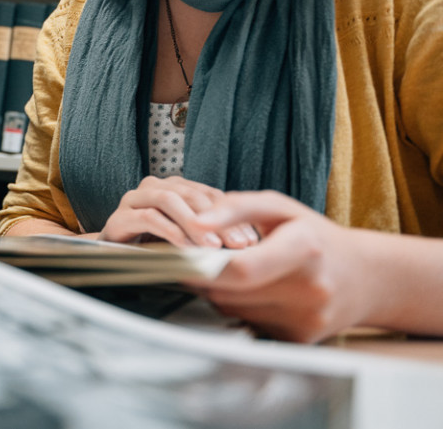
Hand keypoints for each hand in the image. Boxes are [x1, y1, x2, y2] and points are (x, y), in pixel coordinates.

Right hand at [99, 176, 258, 248]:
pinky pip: (148, 218)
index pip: (208, 195)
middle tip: (236, 245)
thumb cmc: (154, 246)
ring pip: (169, 201)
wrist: (112, 256)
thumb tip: (245, 242)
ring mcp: (134, 200)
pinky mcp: (119, 217)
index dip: (232, 216)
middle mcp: (154, 187)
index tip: (250, 240)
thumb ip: (207, 231)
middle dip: (217, 220)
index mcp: (174, 186)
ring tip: (212, 247)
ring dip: (194, 224)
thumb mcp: (186, 236)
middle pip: (190, 195)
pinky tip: (185, 247)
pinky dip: (169, 231)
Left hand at [190, 191, 374, 342]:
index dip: (203, 264)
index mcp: (305, 249)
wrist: (365, 278)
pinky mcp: (300, 339)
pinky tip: (253, 291)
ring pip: (232, 309)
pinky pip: (247, 323)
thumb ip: (235, 208)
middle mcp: (310, 289)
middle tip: (196, 259)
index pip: (241, 268)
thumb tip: (196, 222)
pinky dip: (239, 307)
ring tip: (231, 271)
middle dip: (204, 275)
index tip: (182, 255)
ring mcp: (307, 319)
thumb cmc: (314, 236)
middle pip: (230, 291)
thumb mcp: (279, 207)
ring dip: (220, 291)